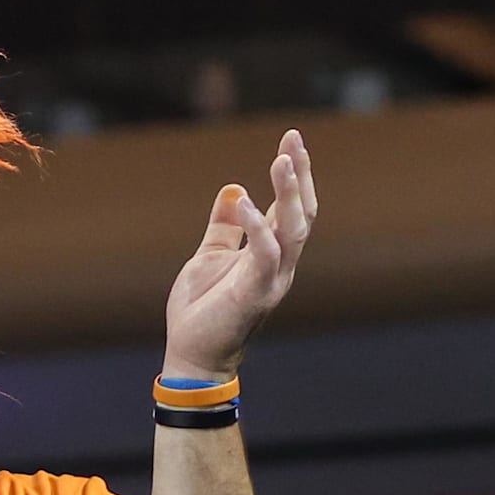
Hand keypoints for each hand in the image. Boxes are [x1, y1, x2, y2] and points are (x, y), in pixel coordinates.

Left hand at [161, 129, 317, 380]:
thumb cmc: (201, 311)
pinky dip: (257, 227)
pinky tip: (244, 202)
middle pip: (301, 212)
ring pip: (293, 229)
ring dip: (289, 194)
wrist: (192, 356)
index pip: (291, 209)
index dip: (293, 175)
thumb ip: (223, 227)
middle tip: (293, 139)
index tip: (291, 140)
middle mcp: (280, 265)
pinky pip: (264, 254)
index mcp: (270, 255)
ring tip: (282, 160)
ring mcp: (272, 279)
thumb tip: (233, 188)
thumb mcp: (209, 258)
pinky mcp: (256, 293)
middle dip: (299, 175)